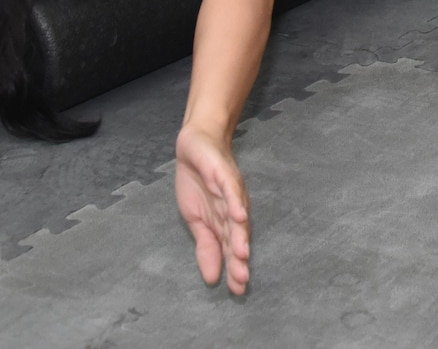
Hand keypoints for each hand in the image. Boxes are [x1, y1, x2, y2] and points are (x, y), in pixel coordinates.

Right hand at [176, 123, 251, 295]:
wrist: (195, 145)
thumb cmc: (197, 183)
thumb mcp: (195, 220)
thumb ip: (206, 246)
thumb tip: (212, 278)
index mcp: (225, 222)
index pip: (230, 250)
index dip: (234, 269)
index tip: (237, 291)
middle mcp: (232, 209)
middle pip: (237, 237)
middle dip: (239, 258)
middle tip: (242, 279)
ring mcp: (230, 192)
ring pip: (237, 216)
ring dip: (240, 235)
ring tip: (242, 254)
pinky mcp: (224, 174)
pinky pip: (231, 190)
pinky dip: (235, 202)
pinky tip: (238, 216)